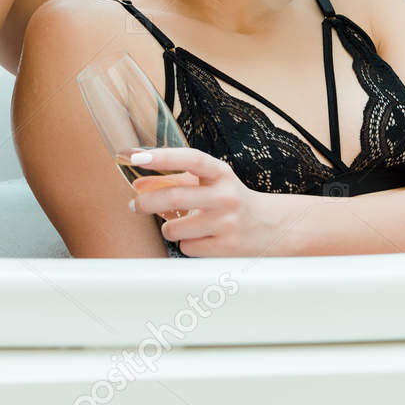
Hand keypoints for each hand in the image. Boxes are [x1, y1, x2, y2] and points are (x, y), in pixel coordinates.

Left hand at [128, 145, 292, 255]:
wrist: (270, 227)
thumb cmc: (230, 200)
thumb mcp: (210, 182)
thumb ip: (176, 180)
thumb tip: (139, 186)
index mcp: (221, 173)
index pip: (191, 159)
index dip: (163, 157)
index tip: (137, 158)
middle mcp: (226, 196)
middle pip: (175, 197)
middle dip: (147, 202)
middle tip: (135, 205)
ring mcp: (227, 223)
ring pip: (175, 228)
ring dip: (168, 228)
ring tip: (180, 224)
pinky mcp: (226, 247)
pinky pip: (186, 247)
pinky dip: (185, 243)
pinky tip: (200, 238)